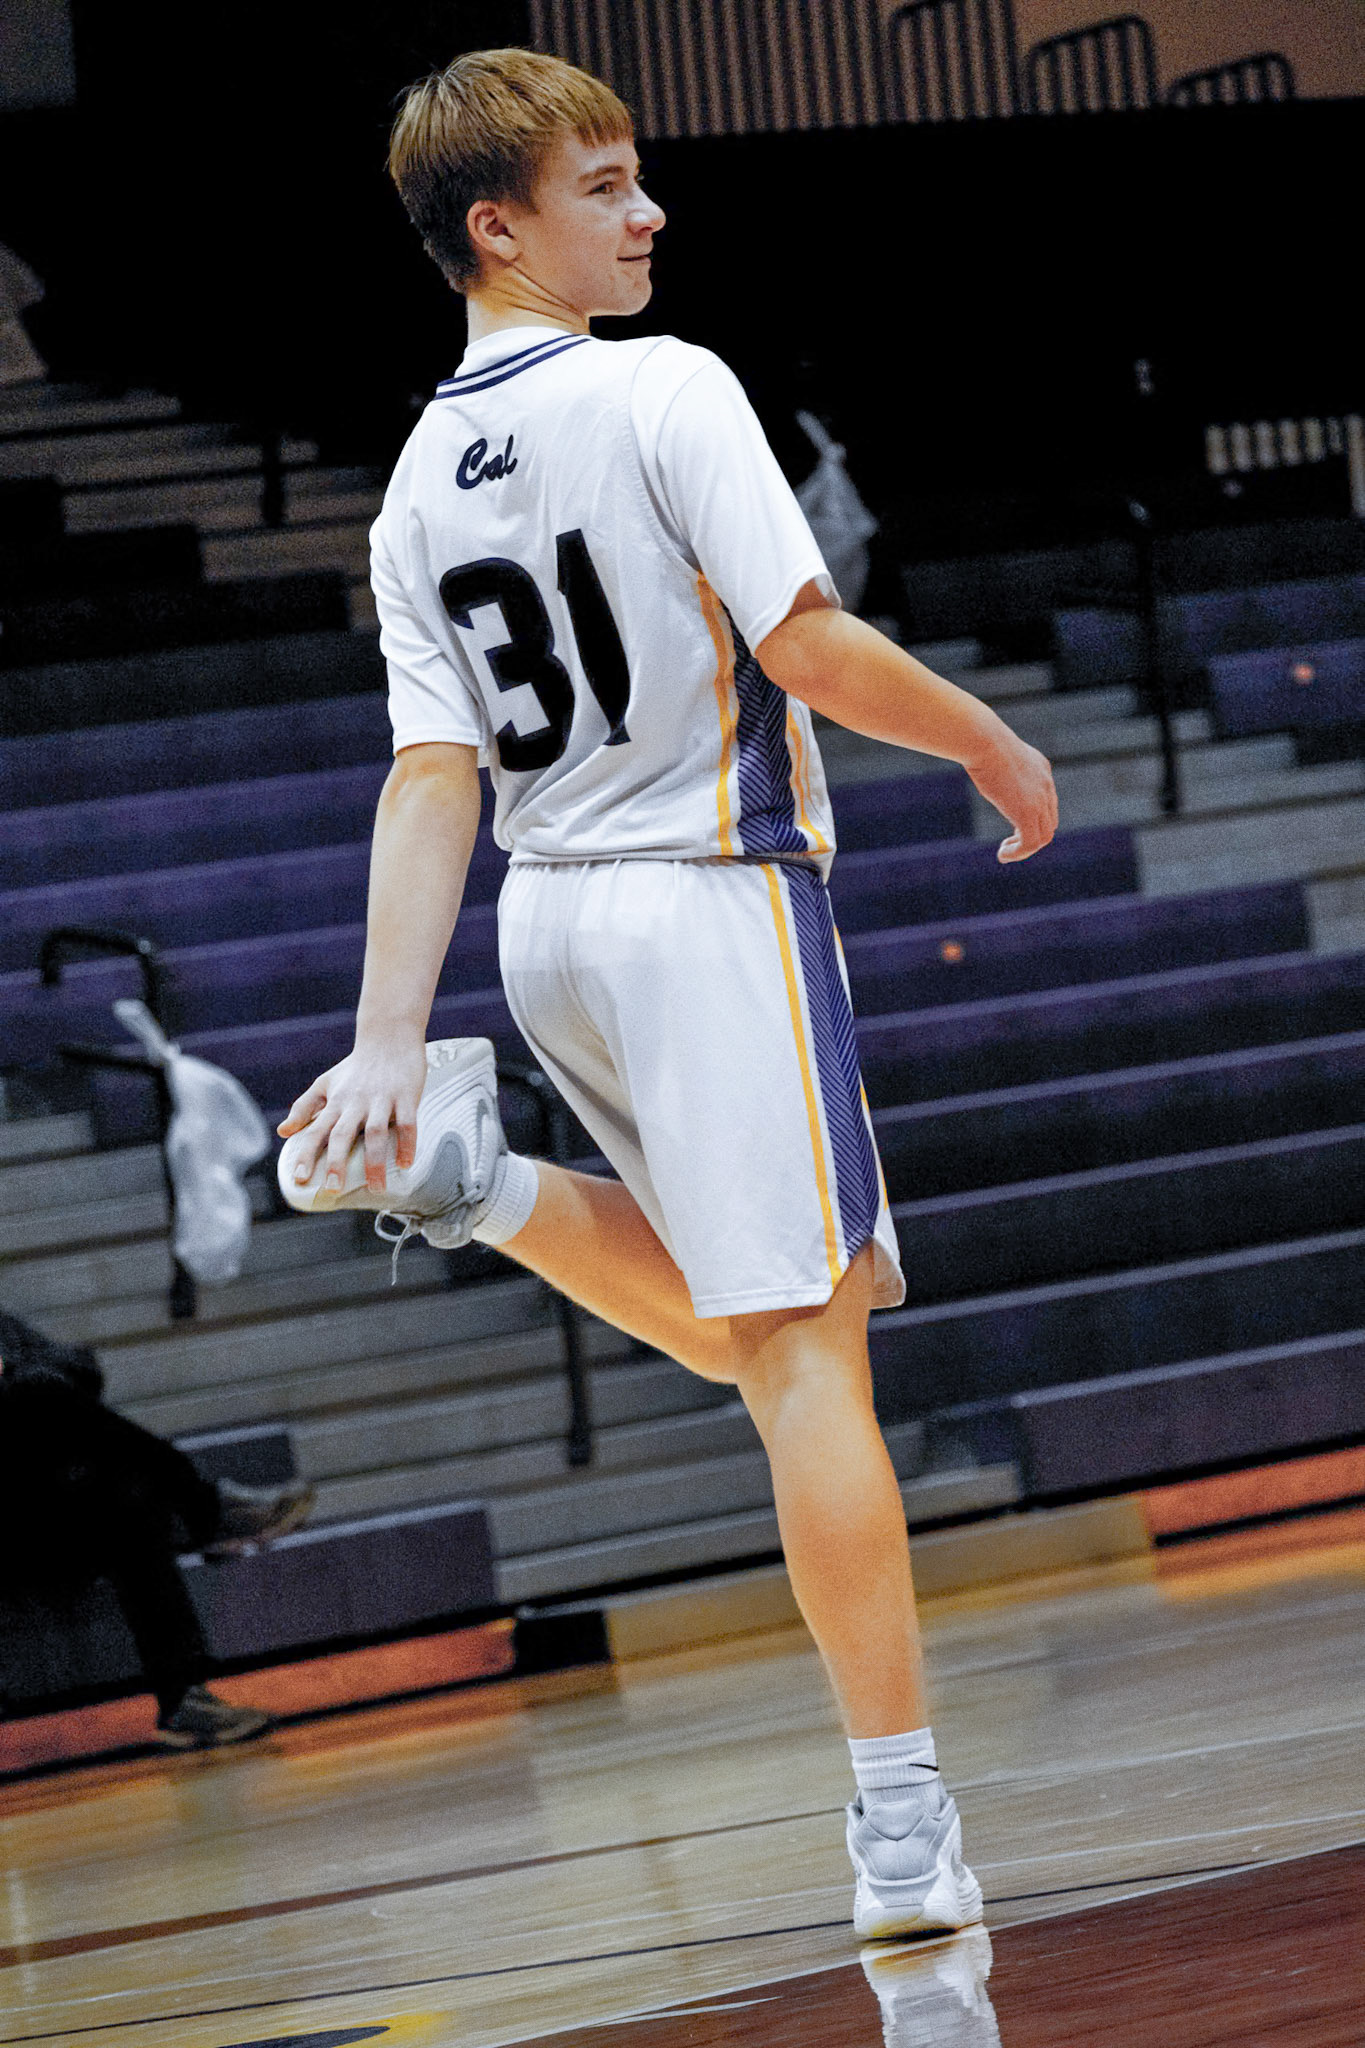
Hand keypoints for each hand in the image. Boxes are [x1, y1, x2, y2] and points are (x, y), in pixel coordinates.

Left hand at [276, 1034, 428, 1192]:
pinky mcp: (406, 1096)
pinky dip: (408, 1144)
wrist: (389, 1036)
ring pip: (376, 1133)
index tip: (299, 1178)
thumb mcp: (325, 1083)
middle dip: (337, 1162)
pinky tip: (406, 1164)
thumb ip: (304, 1108)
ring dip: (376, 1162)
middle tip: (333, 1189)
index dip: (307, 1155)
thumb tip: (282, 1132)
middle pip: (343, 1135)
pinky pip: (408, 1123)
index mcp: (335, 1102)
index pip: (316, 1131)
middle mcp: (355, 1102)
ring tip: (377, 1188)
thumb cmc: (355, 1066)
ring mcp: (382, 1099)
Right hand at [966, 732, 1057, 863]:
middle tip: (1008, 844)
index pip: (1047, 803)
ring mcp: (1040, 800)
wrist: (985, 742)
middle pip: (1049, 822)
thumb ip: (996, 763)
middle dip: (1030, 836)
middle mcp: (1046, 786)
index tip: (1013, 827)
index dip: (1033, 819)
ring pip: (1044, 837)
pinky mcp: (1028, 813)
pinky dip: (1019, 853)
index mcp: (1041, 770)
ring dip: (1024, 849)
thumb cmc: (981, 742)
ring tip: (1005, 853)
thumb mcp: (994, 752)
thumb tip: (979, 760)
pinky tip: (1003, 855)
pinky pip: (1031, 843)